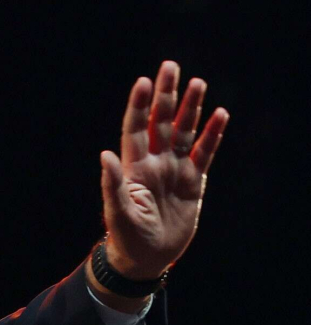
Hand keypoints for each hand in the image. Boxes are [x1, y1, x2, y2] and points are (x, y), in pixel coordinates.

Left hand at [99, 60, 228, 277]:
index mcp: (134, 167)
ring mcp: (174, 170)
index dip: (138, 106)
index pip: (136, 129)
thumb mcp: (118, 212)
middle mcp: (154, 162)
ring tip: (198, 82)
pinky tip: (220, 114)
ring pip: (185, 132)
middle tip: (170, 66)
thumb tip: (105, 154)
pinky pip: (204, 153)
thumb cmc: (126, 237)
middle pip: (162, 122)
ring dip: (192, 108)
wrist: (146, 257)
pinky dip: (212, 135)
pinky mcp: (193, 182)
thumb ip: (112, 183)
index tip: (143, 82)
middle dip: (166, 95)